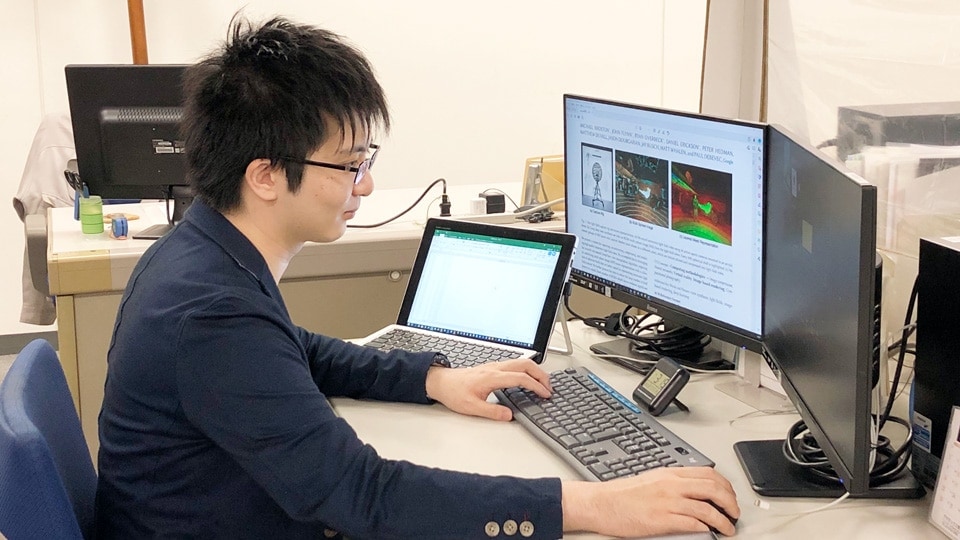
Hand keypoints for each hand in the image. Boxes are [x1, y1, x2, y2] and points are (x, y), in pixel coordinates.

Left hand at [424, 358, 551, 420]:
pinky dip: (527, 370)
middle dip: (541, 374)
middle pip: (526, 364)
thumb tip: (510, 416)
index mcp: (492, 377)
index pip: (521, 378)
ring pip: (521, 362)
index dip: (536, 386)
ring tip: (543, 384)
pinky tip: (528, 380)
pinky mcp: (493, 368)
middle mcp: (495, 368)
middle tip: (550, 387)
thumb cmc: (454, 392)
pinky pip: (515, 364)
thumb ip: (492, 412)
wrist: (441, 382)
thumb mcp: (472, 408)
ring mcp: (494, 366)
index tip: (545, 394)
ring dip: (535, 371)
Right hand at [562, 466, 739, 536]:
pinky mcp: (663, 519)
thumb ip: (673, 482)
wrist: (602, 503)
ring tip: (728, 528)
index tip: (730, 496)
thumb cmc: (623, 494)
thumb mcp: (652, 479)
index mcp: (670, 474)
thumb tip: (693, 490)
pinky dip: (706, 528)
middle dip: (730, 502)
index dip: (726, 486)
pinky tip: (710, 532)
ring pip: (708, 507)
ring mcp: (668, 501)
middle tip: (735, 513)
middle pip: (713, 488)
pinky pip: (693, 523)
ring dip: (723, 520)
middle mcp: (672, 485)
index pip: (709, 473)